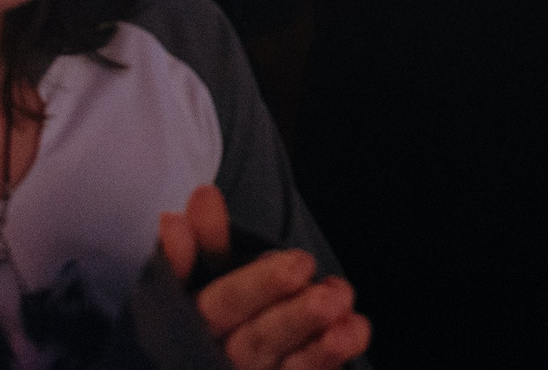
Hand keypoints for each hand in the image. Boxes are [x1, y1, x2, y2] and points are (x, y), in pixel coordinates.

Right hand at [157, 186, 367, 369]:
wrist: (211, 360)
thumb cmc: (211, 307)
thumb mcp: (203, 272)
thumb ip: (205, 239)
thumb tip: (204, 194)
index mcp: (193, 326)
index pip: (222, 308)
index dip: (259, 285)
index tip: (302, 262)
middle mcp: (219, 360)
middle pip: (256, 343)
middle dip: (295, 318)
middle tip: (332, 295)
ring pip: (285, 369)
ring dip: (320, 347)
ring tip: (348, 316)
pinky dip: (328, 362)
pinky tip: (355, 331)